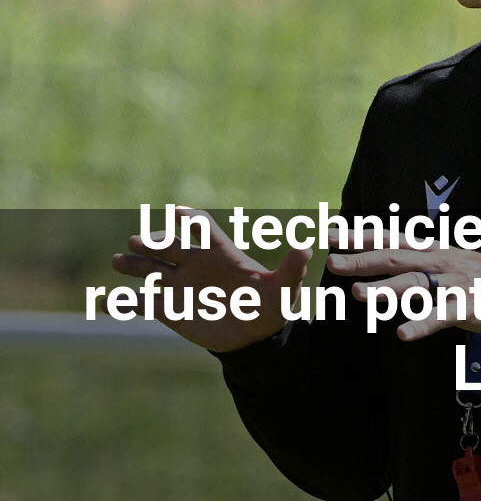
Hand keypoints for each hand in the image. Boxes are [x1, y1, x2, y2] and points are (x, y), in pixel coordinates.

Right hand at [111, 206, 312, 352]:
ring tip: (119, 261)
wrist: (255, 336)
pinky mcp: (170, 309)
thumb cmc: (271, 306)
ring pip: (151, 269)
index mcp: (222, 254)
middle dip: (154, 241)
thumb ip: (291, 269)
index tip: (177, 213)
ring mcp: (180, 285)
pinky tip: (106, 302)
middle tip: (138, 241)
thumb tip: (306, 248)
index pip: (203, 229)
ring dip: (135, 264)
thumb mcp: (284, 289)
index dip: (191, 219)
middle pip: (171, 246)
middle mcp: (196, 264)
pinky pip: (143, 302)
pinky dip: (124, 302)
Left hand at [326, 230, 480, 340]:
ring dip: (386, 289)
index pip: (390, 238)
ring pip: (415, 283)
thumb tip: (382, 256)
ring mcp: (453, 283)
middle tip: (333, 262)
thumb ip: (417, 259)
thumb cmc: (480, 277)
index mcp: (431, 250)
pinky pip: (442, 316)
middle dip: (363, 260)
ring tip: (359, 294)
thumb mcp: (447, 260)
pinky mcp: (468, 306)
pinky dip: (422, 323)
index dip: (360, 236)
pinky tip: (403, 333)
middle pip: (396, 257)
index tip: (331, 234)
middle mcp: (439, 261)